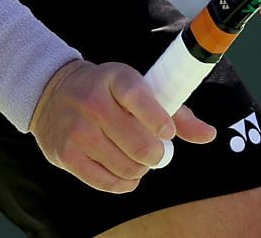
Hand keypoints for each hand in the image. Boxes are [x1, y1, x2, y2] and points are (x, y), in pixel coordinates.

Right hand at [27, 58, 216, 191]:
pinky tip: (124, 169)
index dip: (158, 119)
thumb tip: (209, 135)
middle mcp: (93, 102)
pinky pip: (108, 182)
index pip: (138, 98)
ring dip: (140, 169)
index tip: (167, 131)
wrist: (52, 93)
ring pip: (127, 167)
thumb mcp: (138, 88)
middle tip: (156, 151)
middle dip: (157, 154)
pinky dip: (124, 182)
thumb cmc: (107, 92)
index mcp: (114, 78)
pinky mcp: (67, 154)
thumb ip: (176, 111)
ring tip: (136, 157)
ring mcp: (78, 130)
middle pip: (140, 145)